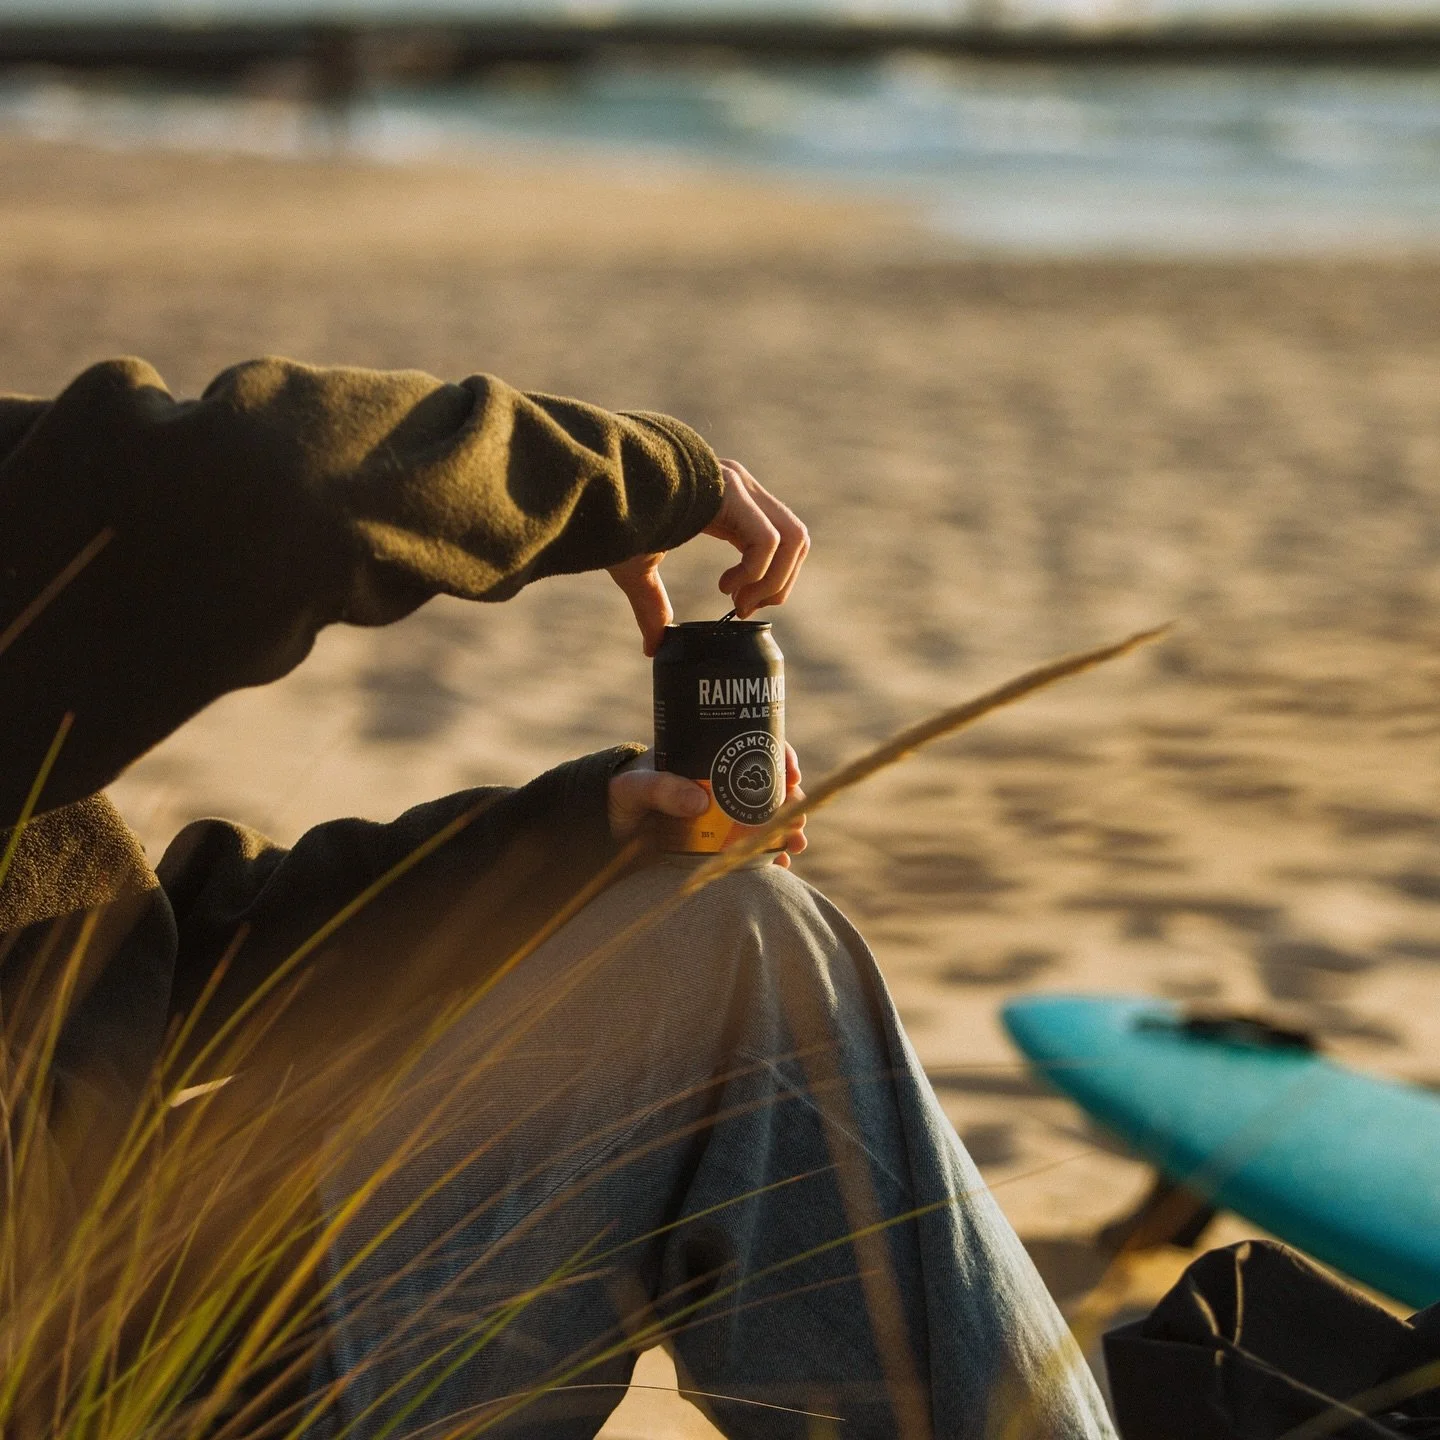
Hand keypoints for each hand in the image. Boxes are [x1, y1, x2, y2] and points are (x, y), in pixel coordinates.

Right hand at [607, 460, 809, 656]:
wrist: (593, 485)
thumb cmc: (610, 519)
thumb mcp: (638, 569)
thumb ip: (653, 605)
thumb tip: (652, 649)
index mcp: (727, 500)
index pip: (781, 539)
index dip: (772, 579)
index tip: (739, 606)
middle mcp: (740, 487)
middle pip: (796, 539)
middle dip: (780, 583)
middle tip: (743, 607)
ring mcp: (738, 486)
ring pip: (793, 539)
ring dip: (773, 581)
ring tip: (737, 600)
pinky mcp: (730, 492)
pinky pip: (768, 541)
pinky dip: (756, 573)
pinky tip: (726, 586)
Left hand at [608, 746, 807, 866]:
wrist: (602, 828)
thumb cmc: (619, 795)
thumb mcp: (636, 786)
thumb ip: (661, 789)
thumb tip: (700, 801)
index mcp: (708, 757)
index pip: (755, 747)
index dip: (781, 756)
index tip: (793, 772)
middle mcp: (721, 784)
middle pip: (769, 787)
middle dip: (791, 802)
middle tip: (798, 817)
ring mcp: (721, 815)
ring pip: (765, 820)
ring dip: (786, 831)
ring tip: (796, 846)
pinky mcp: (715, 844)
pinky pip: (749, 848)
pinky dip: (766, 856)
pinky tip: (779, 866)